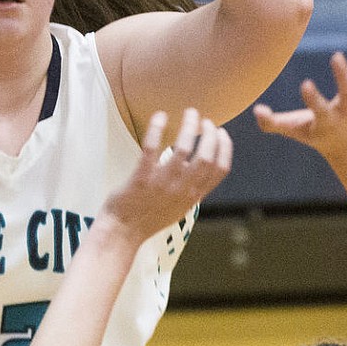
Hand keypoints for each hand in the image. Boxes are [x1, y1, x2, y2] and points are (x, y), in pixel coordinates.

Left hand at [100, 108, 232, 240]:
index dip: (224, 148)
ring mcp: (162, 184)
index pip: (219, 170)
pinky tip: (160, 116)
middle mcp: (182, 190)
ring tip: (190, 113)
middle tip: (204, 120)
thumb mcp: (179, 208)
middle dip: (210, 133)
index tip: (221, 133)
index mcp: (193, 197)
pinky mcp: (141, 178)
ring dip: (189, 126)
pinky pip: (152, 149)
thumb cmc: (148, 219)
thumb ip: (192, 190)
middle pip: (206, 156)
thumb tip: (202, 170)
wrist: (122, 233)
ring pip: (183, 149)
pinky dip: (157, 128)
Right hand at [254, 21, 346, 156]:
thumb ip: (272, 123)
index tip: (305, 84)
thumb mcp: (293, 131)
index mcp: (328, 123)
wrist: (346, 139)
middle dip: (343, 76)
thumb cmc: (313, 132)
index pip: (321, 111)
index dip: (313, 99)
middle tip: (335, 56)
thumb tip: (256, 110)